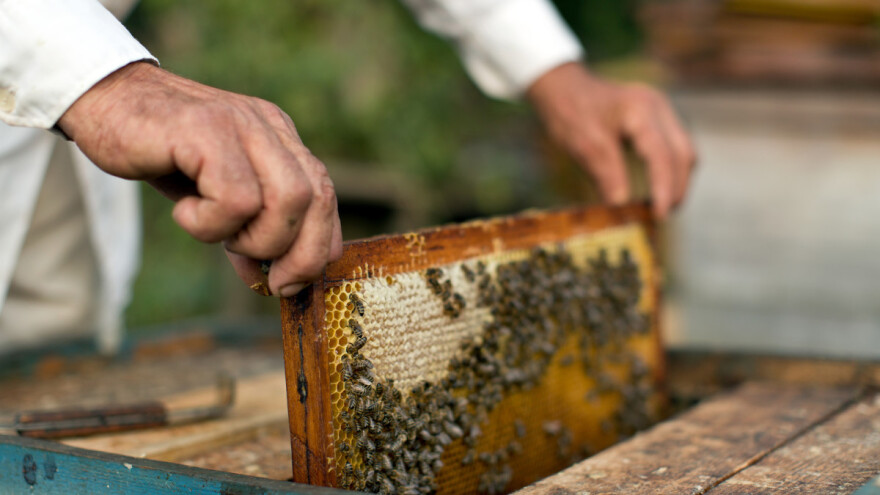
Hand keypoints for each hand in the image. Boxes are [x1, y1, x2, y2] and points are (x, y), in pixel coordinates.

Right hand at [58, 62, 342, 296]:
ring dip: (255, 238)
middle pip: (317, 199)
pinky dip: (212, 223)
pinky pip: (237, 197)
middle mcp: (268, 126)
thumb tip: (268, 282)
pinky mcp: (207, 131)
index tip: (289, 282)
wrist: (103, 101)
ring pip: (288, 199)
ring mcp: (241, 124)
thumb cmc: (160, 151)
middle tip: (263, 275)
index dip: (317, 246)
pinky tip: (184, 211)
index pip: (325, 196)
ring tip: (214, 228)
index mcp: (279, 138)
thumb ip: (246, 231)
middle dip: (298, 254)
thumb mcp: (212, 195)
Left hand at [527, 63, 695, 217]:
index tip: (659, 214)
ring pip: (684, 150)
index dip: (664, 187)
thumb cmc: (571, 112)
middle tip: (662, 215)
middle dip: (677, 187)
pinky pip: (675, 146)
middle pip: (683, 152)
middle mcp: (658, 107)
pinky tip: (659, 187)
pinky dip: (671, 169)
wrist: (564, 87)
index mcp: (640, 110)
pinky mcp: (658, 118)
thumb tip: (622, 206)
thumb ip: (606, 173)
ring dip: (677, 179)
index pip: (662, 154)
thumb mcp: (584, 145)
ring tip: (662, 205)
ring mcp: (661, 110)